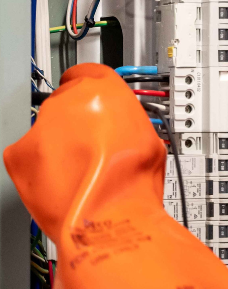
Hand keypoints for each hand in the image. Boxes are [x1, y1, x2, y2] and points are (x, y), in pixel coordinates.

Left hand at [4, 63, 163, 243]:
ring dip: (58, 146)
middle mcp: (68, 101)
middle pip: (67, 105)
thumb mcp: (149, 136)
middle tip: (92, 148)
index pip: (89, 73)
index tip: (92, 102)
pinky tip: (61, 181)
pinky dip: (39, 167)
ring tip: (79, 171)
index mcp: (103, 89)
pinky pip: (27, 155)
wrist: (110, 215)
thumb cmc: (133, 180)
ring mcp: (40, 127)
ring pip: (47, 131)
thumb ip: (127, 120)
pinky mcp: (18, 154)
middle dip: (77, 124)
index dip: (91, 90)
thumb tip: (122, 126)